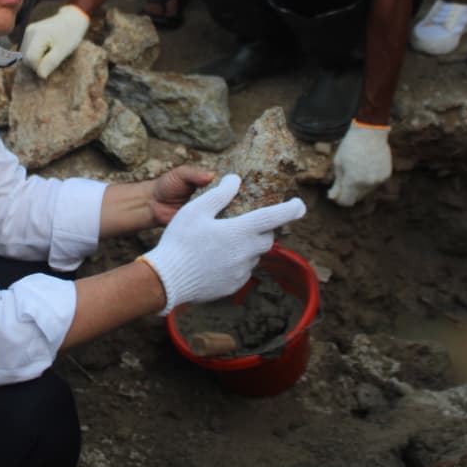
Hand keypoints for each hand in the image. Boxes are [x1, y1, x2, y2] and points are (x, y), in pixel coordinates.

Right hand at [21, 4, 88, 77]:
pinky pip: (28, 50)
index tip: (51, 68)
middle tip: (52, 62)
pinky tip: (46, 51)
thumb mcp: (64, 50)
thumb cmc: (71, 34)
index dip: (39, 68)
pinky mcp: (29, 33)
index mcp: (38, 35)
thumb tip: (40, 75)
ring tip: (50, 55)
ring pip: (25, 55)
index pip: (30, 59)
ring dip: (36, 60)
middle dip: (37, 64)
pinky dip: (35, 55)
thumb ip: (51, 62)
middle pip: (25, 58)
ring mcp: (28, 32)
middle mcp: (29, 32)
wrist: (73, 18)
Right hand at [141, 174, 306, 313]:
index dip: (291, 209)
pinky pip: (242, 270)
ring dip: (246, 246)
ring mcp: (241, 272)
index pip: (274, 217)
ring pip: (254, 255)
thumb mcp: (196, 210)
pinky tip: (214, 259)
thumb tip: (236, 180)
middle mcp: (247, 253)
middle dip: (261, 229)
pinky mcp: (234, 286)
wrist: (167, 280)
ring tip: (221, 242)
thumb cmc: (180, 241)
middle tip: (244, 222)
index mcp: (240, 232)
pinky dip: (235, 262)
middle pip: (266, 238)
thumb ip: (219, 194)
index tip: (299, 204)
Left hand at [327, 121, 391, 206]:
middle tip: (345, 178)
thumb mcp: (338, 164)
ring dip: (360, 185)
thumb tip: (333, 198)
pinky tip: (367, 166)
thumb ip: (337, 183)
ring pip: (367, 191)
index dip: (339, 199)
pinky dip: (370, 179)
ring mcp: (379, 180)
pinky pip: (375, 183)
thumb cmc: (350, 146)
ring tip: (357, 168)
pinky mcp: (386, 175)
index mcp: (353, 181)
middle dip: (349, 192)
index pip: (346, 202)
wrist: (370, 132)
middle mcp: (368, 184)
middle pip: (357, 197)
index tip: (336, 192)